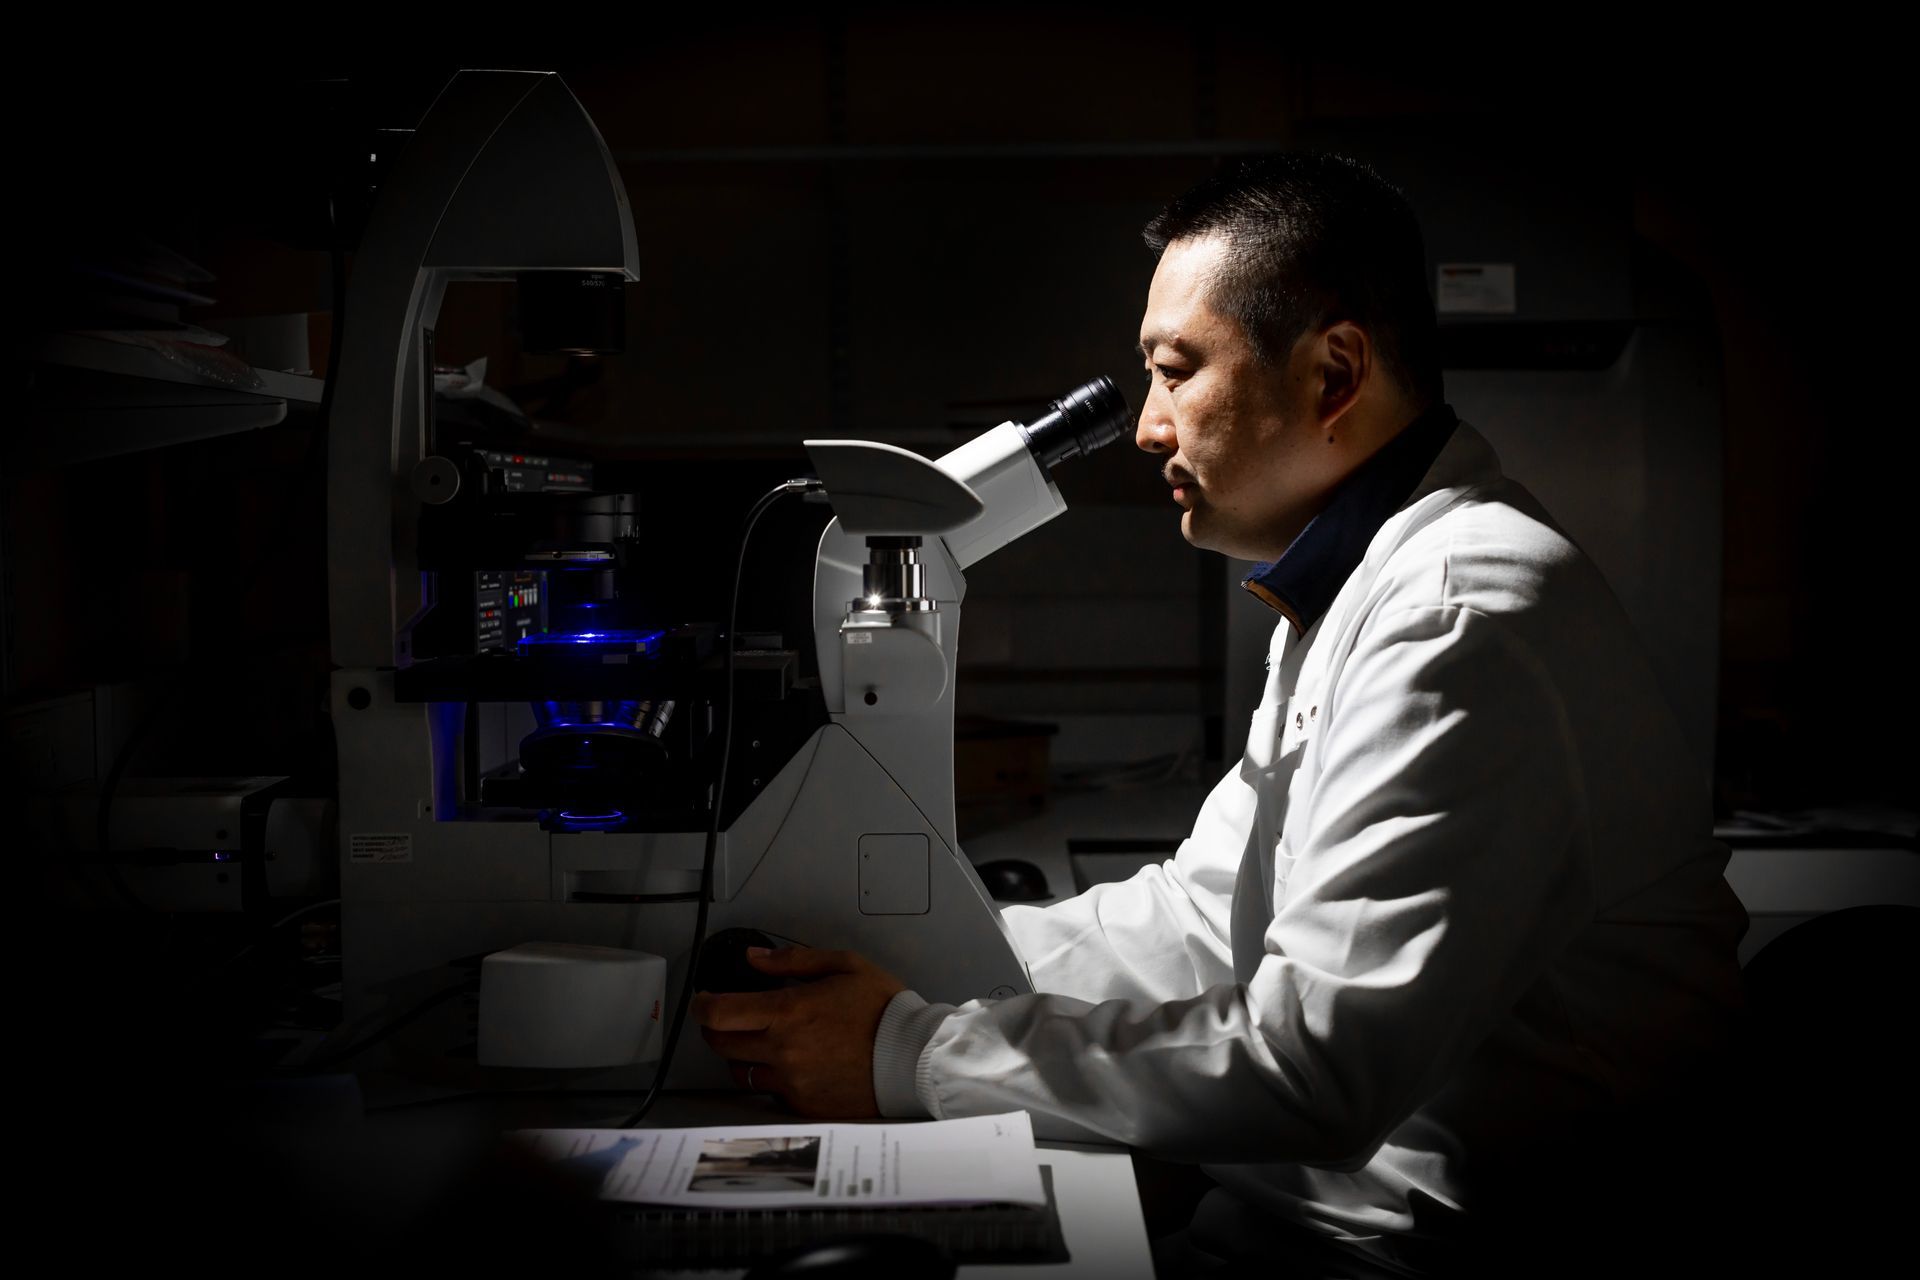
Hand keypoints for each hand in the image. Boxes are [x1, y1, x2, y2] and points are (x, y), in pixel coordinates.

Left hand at [694, 946, 905, 1118]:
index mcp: (789, 1012)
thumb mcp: (843, 966)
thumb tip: (755, 959)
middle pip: (721, 1044)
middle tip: (729, 1017)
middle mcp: (783, 1051)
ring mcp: (791, 1082)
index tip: (704, 1000)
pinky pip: (770, 1092)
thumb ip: (793, 960)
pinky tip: (790, 1064)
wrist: (913, 1057)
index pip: (720, 1013)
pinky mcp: (802, 1104)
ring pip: (740, 1072)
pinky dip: (771, 1077)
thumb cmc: (883, 1009)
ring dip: (741, 1056)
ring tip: (760, 1042)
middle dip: (716, 1028)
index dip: (702, 1005)